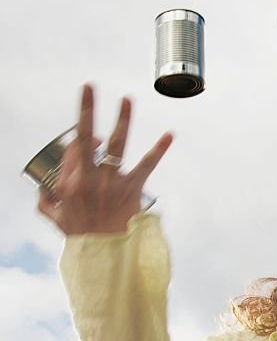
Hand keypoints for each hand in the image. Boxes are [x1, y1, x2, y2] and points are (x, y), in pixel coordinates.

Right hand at [37, 84, 172, 234]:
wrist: (105, 254)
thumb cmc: (80, 236)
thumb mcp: (54, 217)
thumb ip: (45, 200)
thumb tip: (42, 188)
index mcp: (68, 182)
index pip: (73, 149)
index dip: (81, 142)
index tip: (91, 140)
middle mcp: (88, 178)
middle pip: (86, 138)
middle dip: (86, 110)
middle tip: (90, 86)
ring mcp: (111, 182)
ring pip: (116, 145)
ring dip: (122, 120)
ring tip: (127, 99)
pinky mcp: (133, 189)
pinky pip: (147, 166)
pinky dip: (159, 150)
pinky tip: (170, 135)